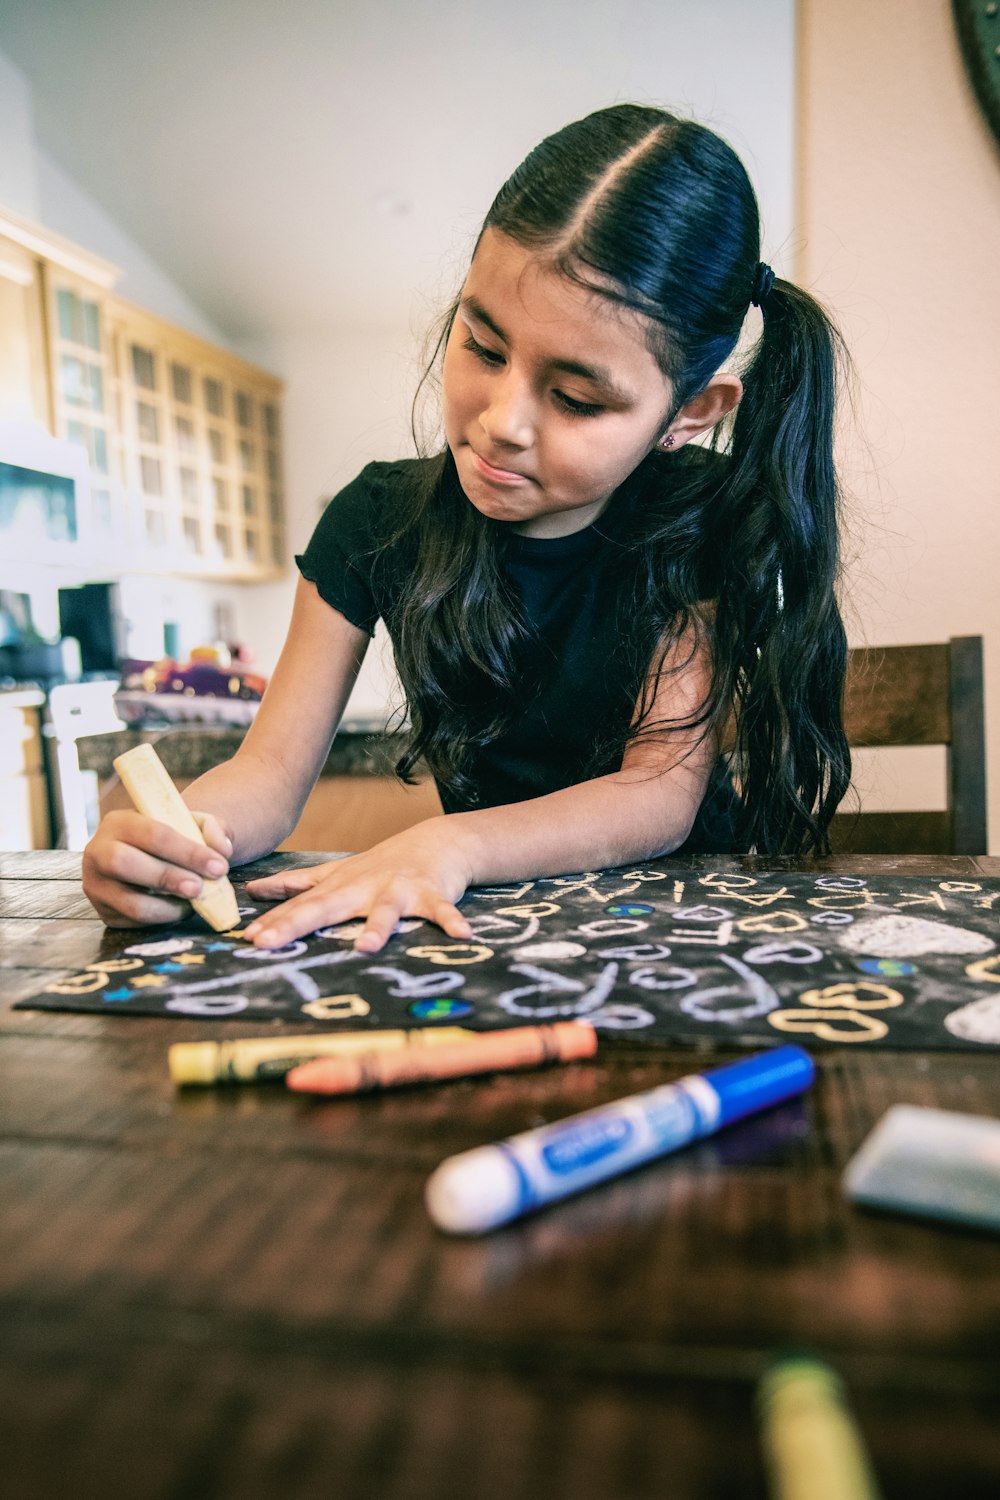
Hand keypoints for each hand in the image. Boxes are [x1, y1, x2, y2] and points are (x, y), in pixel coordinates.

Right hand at [82, 808, 233, 926]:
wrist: (149, 858)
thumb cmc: (172, 839)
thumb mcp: (192, 824)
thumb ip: (211, 829)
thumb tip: (222, 850)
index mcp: (120, 822)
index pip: (153, 834)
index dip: (188, 852)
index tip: (219, 867)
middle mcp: (99, 851)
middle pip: (125, 863)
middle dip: (168, 878)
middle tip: (199, 888)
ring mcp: (96, 884)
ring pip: (130, 902)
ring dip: (169, 907)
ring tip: (194, 902)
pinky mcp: (104, 912)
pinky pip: (133, 921)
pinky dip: (162, 919)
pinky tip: (179, 908)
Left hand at [243, 819, 474, 952]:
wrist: (435, 843)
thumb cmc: (381, 866)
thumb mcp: (337, 874)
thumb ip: (297, 884)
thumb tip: (254, 890)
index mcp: (339, 888)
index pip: (299, 907)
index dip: (273, 923)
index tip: (246, 939)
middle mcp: (363, 888)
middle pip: (324, 907)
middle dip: (294, 924)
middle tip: (265, 942)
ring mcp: (397, 890)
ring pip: (385, 911)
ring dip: (377, 927)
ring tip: (366, 947)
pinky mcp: (431, 893)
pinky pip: (442, 911)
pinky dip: (452, 921)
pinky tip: (462, 936)